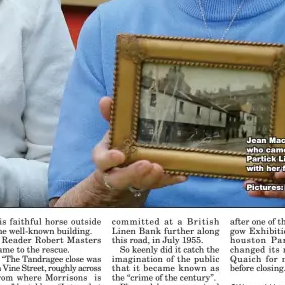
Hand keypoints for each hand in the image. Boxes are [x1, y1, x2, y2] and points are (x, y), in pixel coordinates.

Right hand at [51, 97, 186, 207]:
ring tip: (161, 167)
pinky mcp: (150, 184)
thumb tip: (106, 100)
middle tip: (147, 164)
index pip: (102, 161)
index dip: (110, 159)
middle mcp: (117, 173)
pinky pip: (161, 184)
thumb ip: (111, 116)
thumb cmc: (120, 144)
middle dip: (134, 172)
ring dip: (152, 177)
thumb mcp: (115, 130)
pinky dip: (171, 179)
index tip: (120, 155)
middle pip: (120, 178)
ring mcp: (134, 181)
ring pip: (141, 183)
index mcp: (105, 158)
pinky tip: (182, 174)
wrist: (124, 168)